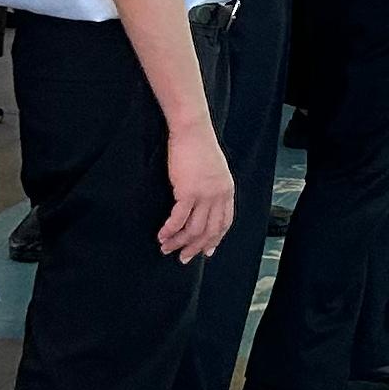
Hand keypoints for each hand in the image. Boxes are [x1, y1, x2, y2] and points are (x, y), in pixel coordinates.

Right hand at [161, 118, 233, 263]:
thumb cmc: (199, 147)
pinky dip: (169, 230)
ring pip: (193, 229)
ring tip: (166, 248)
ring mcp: (204, 195)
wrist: (192, 131)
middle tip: (183, 258)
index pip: (224, 223)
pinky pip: (178, 219)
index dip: (215, 239)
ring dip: (178, 242)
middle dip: (195, 247)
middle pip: (209, 231)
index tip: (206, 252)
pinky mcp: (187, 192)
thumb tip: (205, 202)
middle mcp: (219, 196)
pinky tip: (161, 235)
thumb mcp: (215, 170)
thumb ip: (214, 188)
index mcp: (227, 191)